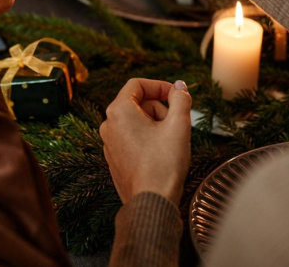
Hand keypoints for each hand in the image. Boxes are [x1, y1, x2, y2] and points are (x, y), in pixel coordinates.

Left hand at [99, 78, 191, 204]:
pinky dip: (147, 139)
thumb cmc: (163, 164)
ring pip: (136, 121)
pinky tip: (160, 155)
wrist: (151, 202)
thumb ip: (180, 100)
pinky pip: (131, 138)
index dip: (160, 86)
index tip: (177, 95)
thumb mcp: (179, 126)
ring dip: (155, 125)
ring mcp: (109, 142)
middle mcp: (108, 124)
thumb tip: (179, 87)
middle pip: (138, 103)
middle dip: (160, 110)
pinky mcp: (114, 157)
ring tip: (169, 144)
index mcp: (118, 111)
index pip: (137, 84)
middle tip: (176, 126)